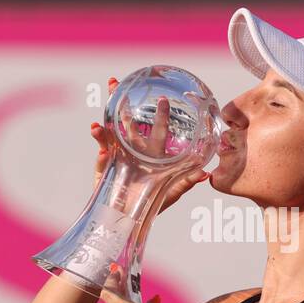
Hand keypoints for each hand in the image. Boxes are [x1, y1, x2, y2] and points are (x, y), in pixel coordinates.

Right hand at [90, 77, 211, 213]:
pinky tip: (98, 136)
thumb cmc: (151, 205)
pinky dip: (100, 145)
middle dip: (122, 104)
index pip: (156, 129)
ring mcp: (118, 157)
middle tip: (116, 83)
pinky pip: (101, 154)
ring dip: (106, 122)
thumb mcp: (171, 193)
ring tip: (101, 113)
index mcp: (151, 154)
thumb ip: (186, 182)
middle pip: (127, 122)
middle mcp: (134, 151)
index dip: (158, 114)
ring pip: (110, 133)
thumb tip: (205, 173)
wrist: (129, 220)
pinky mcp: (104, 168)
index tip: (162, 97)